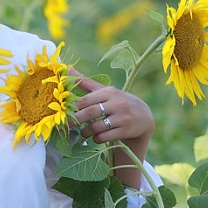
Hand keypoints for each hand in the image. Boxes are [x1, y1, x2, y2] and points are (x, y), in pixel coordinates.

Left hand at [70, 70, 153, 188]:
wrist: (143, 117)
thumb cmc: (117, 102)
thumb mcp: (104, 91)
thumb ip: (85, 82)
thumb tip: (67, 69)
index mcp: (109, 92)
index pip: (86, 100)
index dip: (73, 107)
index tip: (64, 113)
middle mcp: (117, 103)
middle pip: (90, 113)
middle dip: (75, 120)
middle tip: (66, 125)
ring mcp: (122, 118)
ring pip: (97, 126)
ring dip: (85, 132)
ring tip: (82, 132)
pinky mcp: (126, 131)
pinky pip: (105, 137)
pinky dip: (96, 138)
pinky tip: (95, 137)